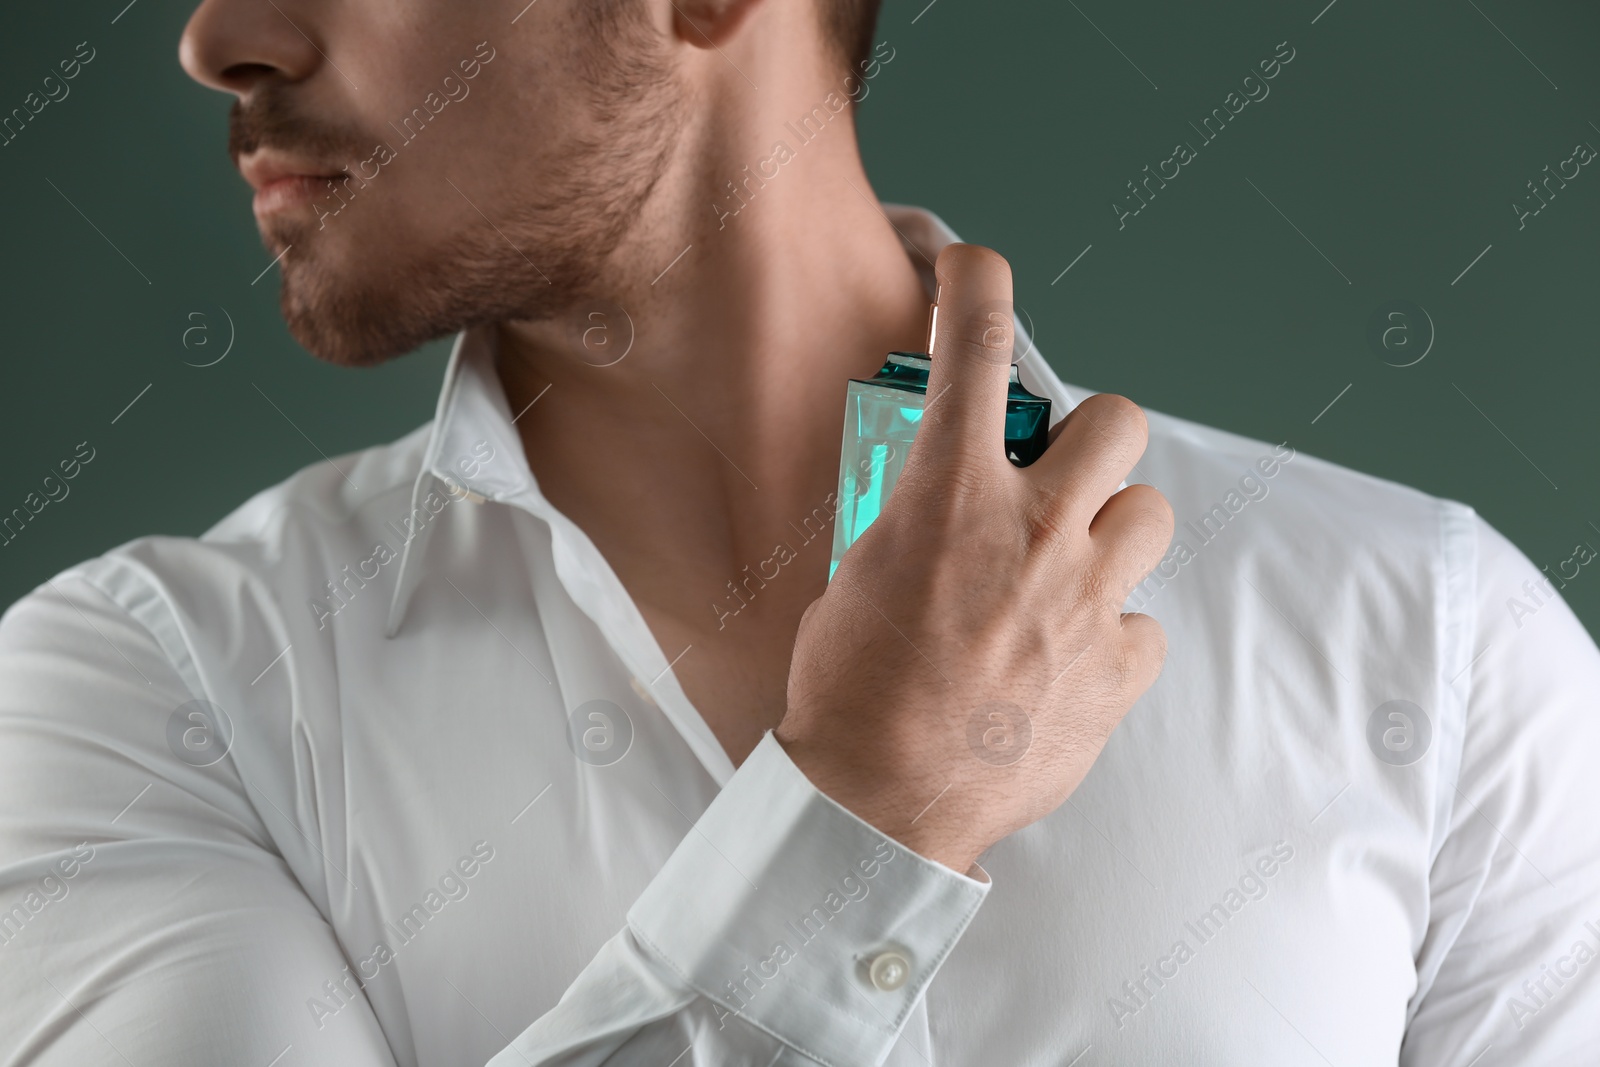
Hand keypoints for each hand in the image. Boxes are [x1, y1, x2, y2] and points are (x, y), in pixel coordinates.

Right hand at [776, 243, 1171, 872]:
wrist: (876, 804)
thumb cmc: (849, 690)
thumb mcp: (858, 574)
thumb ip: (909, 518)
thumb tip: (933, 496)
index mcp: (950, 498)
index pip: (977, 346)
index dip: (978, 282)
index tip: (973, 269)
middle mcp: (1033, 534)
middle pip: (1118, 422)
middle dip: (1092, 434)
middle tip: (1054, 472)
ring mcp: (1085, 602)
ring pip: (1152, 516)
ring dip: (1112, 530)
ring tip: (1067, 568)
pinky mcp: (1116, 671)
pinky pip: (1144, 624)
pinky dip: (1113, 632)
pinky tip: (1068, 657)